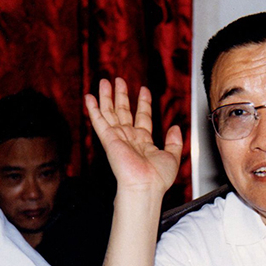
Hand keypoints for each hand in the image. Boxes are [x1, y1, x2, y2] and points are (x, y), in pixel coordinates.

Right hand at [85, 78, 182, 194]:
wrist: (146, 186)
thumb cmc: (158, 178)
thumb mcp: (173, 156)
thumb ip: (174, 141)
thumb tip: (175, 128)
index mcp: (144, 142)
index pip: (142, 117)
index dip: (143, 103)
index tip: (143, 90)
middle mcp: (129, 138)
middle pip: (124, 112)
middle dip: (121, 95)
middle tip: (118, 80)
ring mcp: (118, 138)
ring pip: (110, 113)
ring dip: (107, 97)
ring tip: (105, 81)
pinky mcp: (109, 140)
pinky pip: (99, 121)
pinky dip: (93, 109)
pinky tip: (89, 97)